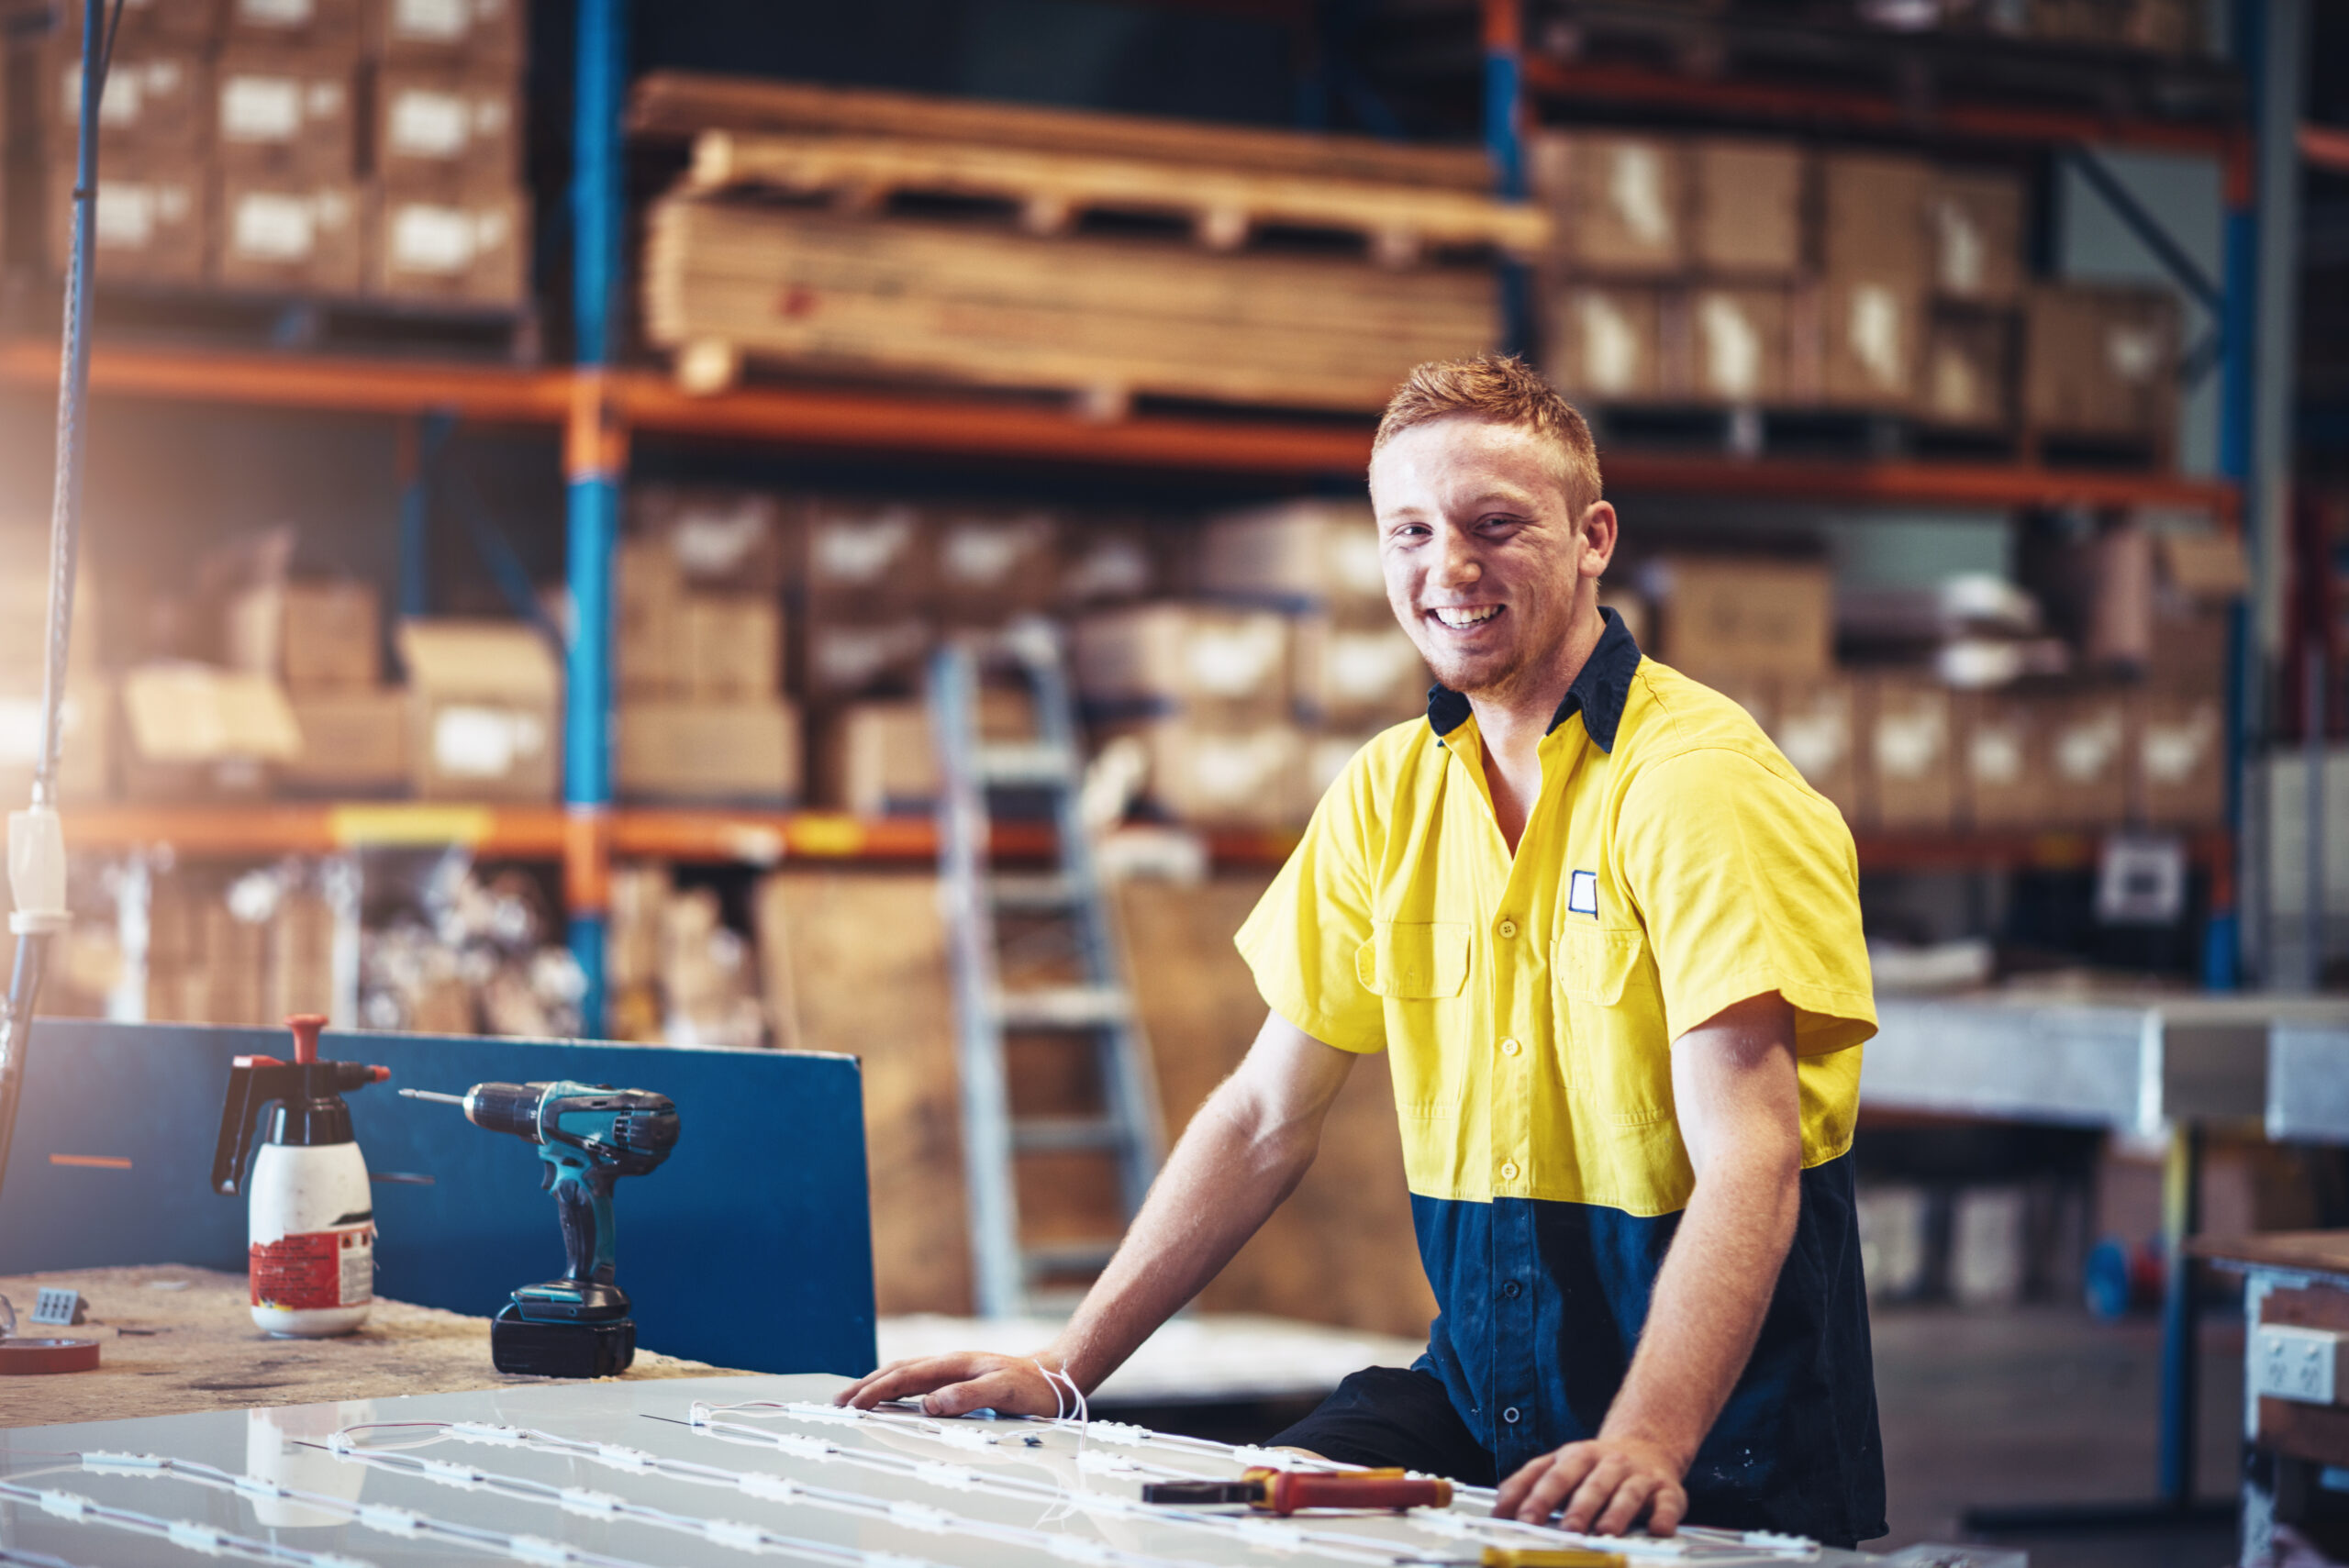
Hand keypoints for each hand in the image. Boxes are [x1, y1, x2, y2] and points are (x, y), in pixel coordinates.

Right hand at [831, 1352, 1065, 1417]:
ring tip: (853, 1397)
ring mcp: (950, 1370)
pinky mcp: (956, 1379)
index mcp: (953, 1364)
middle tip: (838, 1401)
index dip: (876, 1391)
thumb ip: (968, 1397)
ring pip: (904, 1374)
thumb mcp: (1004, 1393)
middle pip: (897, 1371)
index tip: (853, 1404)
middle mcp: (947, 1364)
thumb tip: (930, 1405)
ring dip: (877, 1384)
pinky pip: (916, 1381)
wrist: (1054, 1377)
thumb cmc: (1031, 1388)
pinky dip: (894, 1386)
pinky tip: (889, 1396)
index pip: (905, 1376)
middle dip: (866, 1386)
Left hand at [1492, 1433, 1687, 1535]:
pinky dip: (1664, 1517)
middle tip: (1567, 1530)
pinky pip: (1667, 1503)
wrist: (1647, 1446)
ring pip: (1626, 1493)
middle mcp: (1607, 1463)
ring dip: (1616, 1513)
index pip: (1552, 1475)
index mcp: (1575, 1456)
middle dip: (1577, 1507)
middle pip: (1590, 1484)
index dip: (1536, 1498)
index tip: (1521, 1520)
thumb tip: (1498, 1509)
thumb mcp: (1560, 1466)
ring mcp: (1638, 1475)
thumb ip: (1527, 1484)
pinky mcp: (1667, 1490)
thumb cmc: (1593, 1467)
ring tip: (1605, 1533)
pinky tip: (1658, 1530)